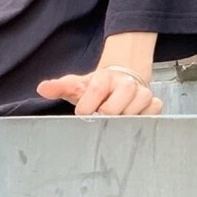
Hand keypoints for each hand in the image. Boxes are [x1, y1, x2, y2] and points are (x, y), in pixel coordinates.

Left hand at [37, 69, 162, 116]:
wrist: (121, 80)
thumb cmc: (97, 88)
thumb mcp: (77, 86)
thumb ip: (59, 87)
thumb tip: (42, 88)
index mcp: (104, 77)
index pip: (96, 91)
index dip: (87, 106)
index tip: (83, 112)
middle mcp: (125, 83)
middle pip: (114, 108)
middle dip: (104, 115)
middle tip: (101, 114)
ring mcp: (141, 92)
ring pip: (133, 112)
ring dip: (121, 119)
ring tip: (116, 116)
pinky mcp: (154, 102)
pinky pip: (150, 114)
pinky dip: (141, 119)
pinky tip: (131, 118)